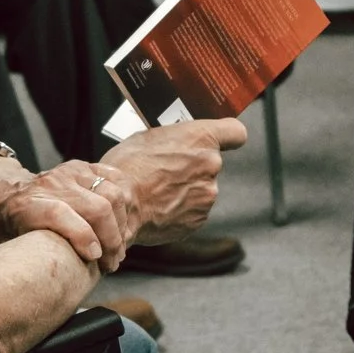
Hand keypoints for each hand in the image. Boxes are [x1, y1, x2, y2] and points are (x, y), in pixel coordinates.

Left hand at [0, 158, 140, 269]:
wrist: (3, 193)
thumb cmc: (7, 227)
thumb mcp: (10, 248)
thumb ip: (32, 262)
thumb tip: (55, 289)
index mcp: (27, 206)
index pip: (59, 215)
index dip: (82, 236)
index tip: (95, 257)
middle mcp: (49, 185)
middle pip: (96, 207)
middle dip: (111, 239)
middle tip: (111, 262)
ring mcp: (68, 172)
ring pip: (111, 195)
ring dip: (120, 225)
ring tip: (117, 247)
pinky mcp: (82, 167)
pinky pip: (114, 179)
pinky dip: (122, 202)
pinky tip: (120, 222)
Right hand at [99, 118, 247, 242]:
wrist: (118, 207)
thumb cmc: (127, 168)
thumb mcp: (147, 137)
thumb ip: (174, 139)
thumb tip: (175, 144)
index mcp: (202, 139)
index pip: (236, 132)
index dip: (228, 137)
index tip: (221, 140)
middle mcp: (212, 167)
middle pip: (211, 164)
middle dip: (192, 167)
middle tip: (166, 171)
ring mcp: (207, 196)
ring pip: (201, 189)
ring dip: (185, 190)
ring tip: (157, 191)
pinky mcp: (198, 220)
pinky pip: (193, 211)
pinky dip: (179, 210)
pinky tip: (159, 206)